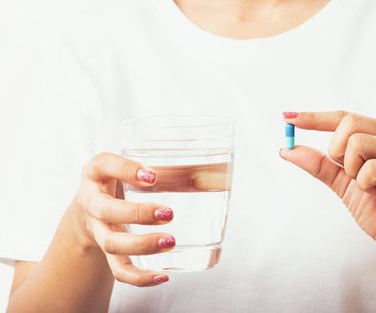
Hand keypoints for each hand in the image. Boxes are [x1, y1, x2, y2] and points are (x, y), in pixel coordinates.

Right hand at [72, 153, 174, 285]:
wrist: (91, 208)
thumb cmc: (123, 180)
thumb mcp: (138, 167)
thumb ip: (172, 169)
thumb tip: (218, 176)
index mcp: (97, 171)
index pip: (104, 164)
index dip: (126, 170)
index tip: (153, 176)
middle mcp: (91, 200)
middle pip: (106, 210)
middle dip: (137, 214)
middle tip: (168, 214)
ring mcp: (97, 229)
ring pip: (111, 243)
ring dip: (141, 245)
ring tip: (170, 241)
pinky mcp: (107, 252)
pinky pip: (118, 270)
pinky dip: (138, 277)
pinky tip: (162, 276)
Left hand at [280, 111, 375, 261]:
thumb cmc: (375, 206)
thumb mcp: (340, 181)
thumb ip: (318, 163)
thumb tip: (286, 149)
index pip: (343, 116)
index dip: (314, 117)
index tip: (286, 117)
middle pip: (349, 123)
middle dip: (337, 151)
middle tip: (351, 174)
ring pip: (358, 143)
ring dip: (352, 170)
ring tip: (369, 185)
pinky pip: (371, 168)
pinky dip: (365, 183)